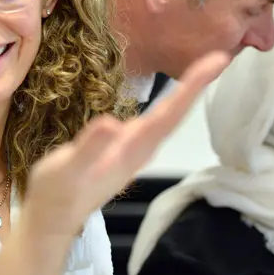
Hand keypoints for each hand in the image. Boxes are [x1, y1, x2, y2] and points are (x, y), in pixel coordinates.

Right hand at [22, 52, 231, 235]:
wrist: (53, 217)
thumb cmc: (57, 193)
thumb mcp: (68, 169)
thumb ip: (90, 148)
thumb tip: (111, 123)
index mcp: (132, 149)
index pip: (170, 114)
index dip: (192, 87)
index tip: (216, 62)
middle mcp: (141, 149)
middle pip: (176, 114)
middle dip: (197, 85)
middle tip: (220, 57)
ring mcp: (134, 150)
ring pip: (169, 118)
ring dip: (188, 94)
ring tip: (205, 69)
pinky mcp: (125, 149)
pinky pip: (157, 121)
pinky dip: (170, 103)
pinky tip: (173, 96)